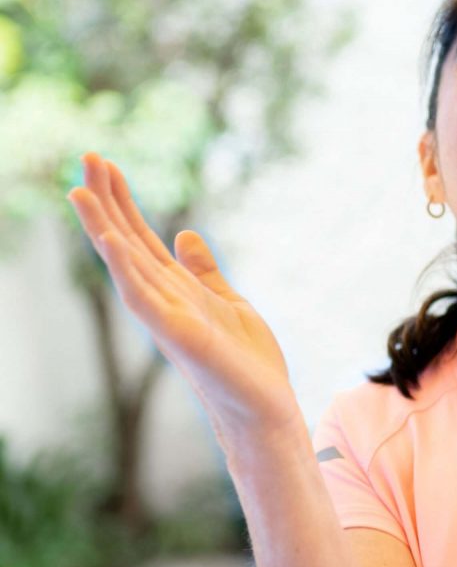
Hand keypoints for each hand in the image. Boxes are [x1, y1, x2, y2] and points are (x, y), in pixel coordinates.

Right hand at [67, 152, 303, 455]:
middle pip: (128, 243)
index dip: (124, 202)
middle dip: (108, 202)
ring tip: (81, 191)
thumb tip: (184, 235)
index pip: (142, 239)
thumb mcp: (229, 303)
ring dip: (104, 229)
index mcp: (177, 290)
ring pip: (127, 266)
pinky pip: (147, 299)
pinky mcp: (180, 336)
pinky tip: (113, 241)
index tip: (106, 165)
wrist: (265, 410)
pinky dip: (128, 270)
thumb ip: (204, 271)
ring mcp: (168, 319)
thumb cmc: (247, 363)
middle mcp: (164, 301)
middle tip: (88, 157)